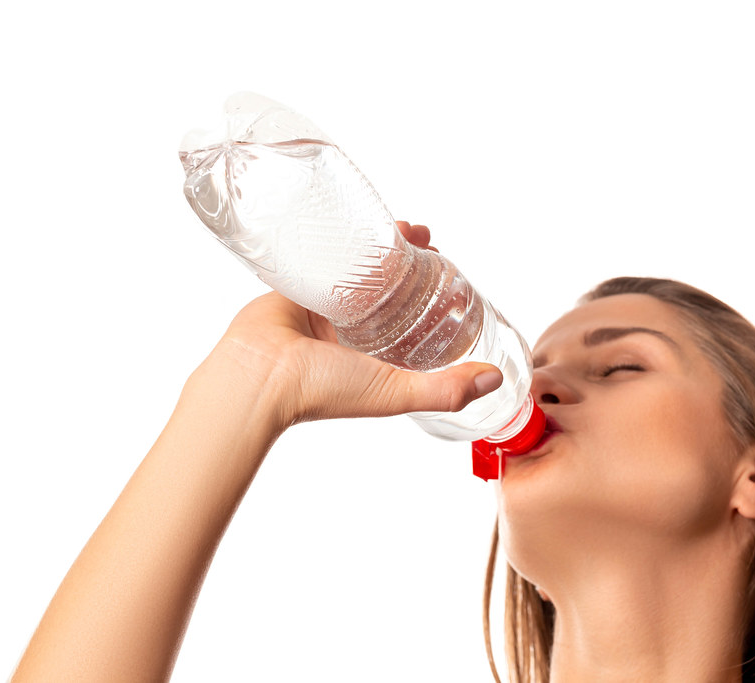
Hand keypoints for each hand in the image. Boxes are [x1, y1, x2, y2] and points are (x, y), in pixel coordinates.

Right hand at [205, 221, 502, 434]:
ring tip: (409, 229)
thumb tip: (496, 380)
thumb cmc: (322, 391)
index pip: (414, 323)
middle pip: (391, 291)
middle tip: (432, 243)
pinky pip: (329, 258)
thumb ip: (446, 389)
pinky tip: (368, 224)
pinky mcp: (301, 285)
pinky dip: (348, 241)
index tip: (455, 280)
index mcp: (374, 357)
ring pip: (362, 271)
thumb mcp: (396, 393)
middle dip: (414, 266)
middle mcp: (351, 332)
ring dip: (386, 249)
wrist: (259, 375)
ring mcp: (326, 307)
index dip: (436, 301)